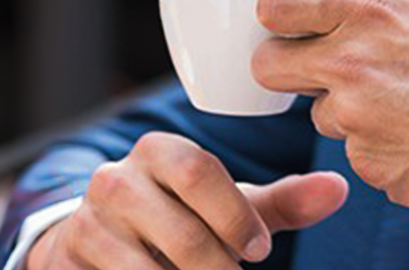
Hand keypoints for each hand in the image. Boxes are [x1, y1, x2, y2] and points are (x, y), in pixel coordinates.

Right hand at [28, 132, 347, 269]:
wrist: (100, 239)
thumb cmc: (179, 217)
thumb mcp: (227, 207)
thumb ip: (282, 202)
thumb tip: (340, 188)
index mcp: (159, 150)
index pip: (201, 173)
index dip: (237, 218)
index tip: (260, 250)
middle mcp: (116, 178)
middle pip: (182, 233)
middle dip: (219, 267)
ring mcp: (87, 221)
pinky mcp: (68, 258)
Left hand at [254, 0, 408, 221]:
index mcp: (367, 8)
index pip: (273, 2)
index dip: (279, 12)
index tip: (293, 21)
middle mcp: (349, 61)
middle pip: (266, 64)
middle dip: (286, 65)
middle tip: (323, 66)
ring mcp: (353, 118)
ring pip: (314, 111)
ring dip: (343, 107)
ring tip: (402, 102)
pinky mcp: (365, 163)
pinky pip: (350, 148)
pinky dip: (372, 142)